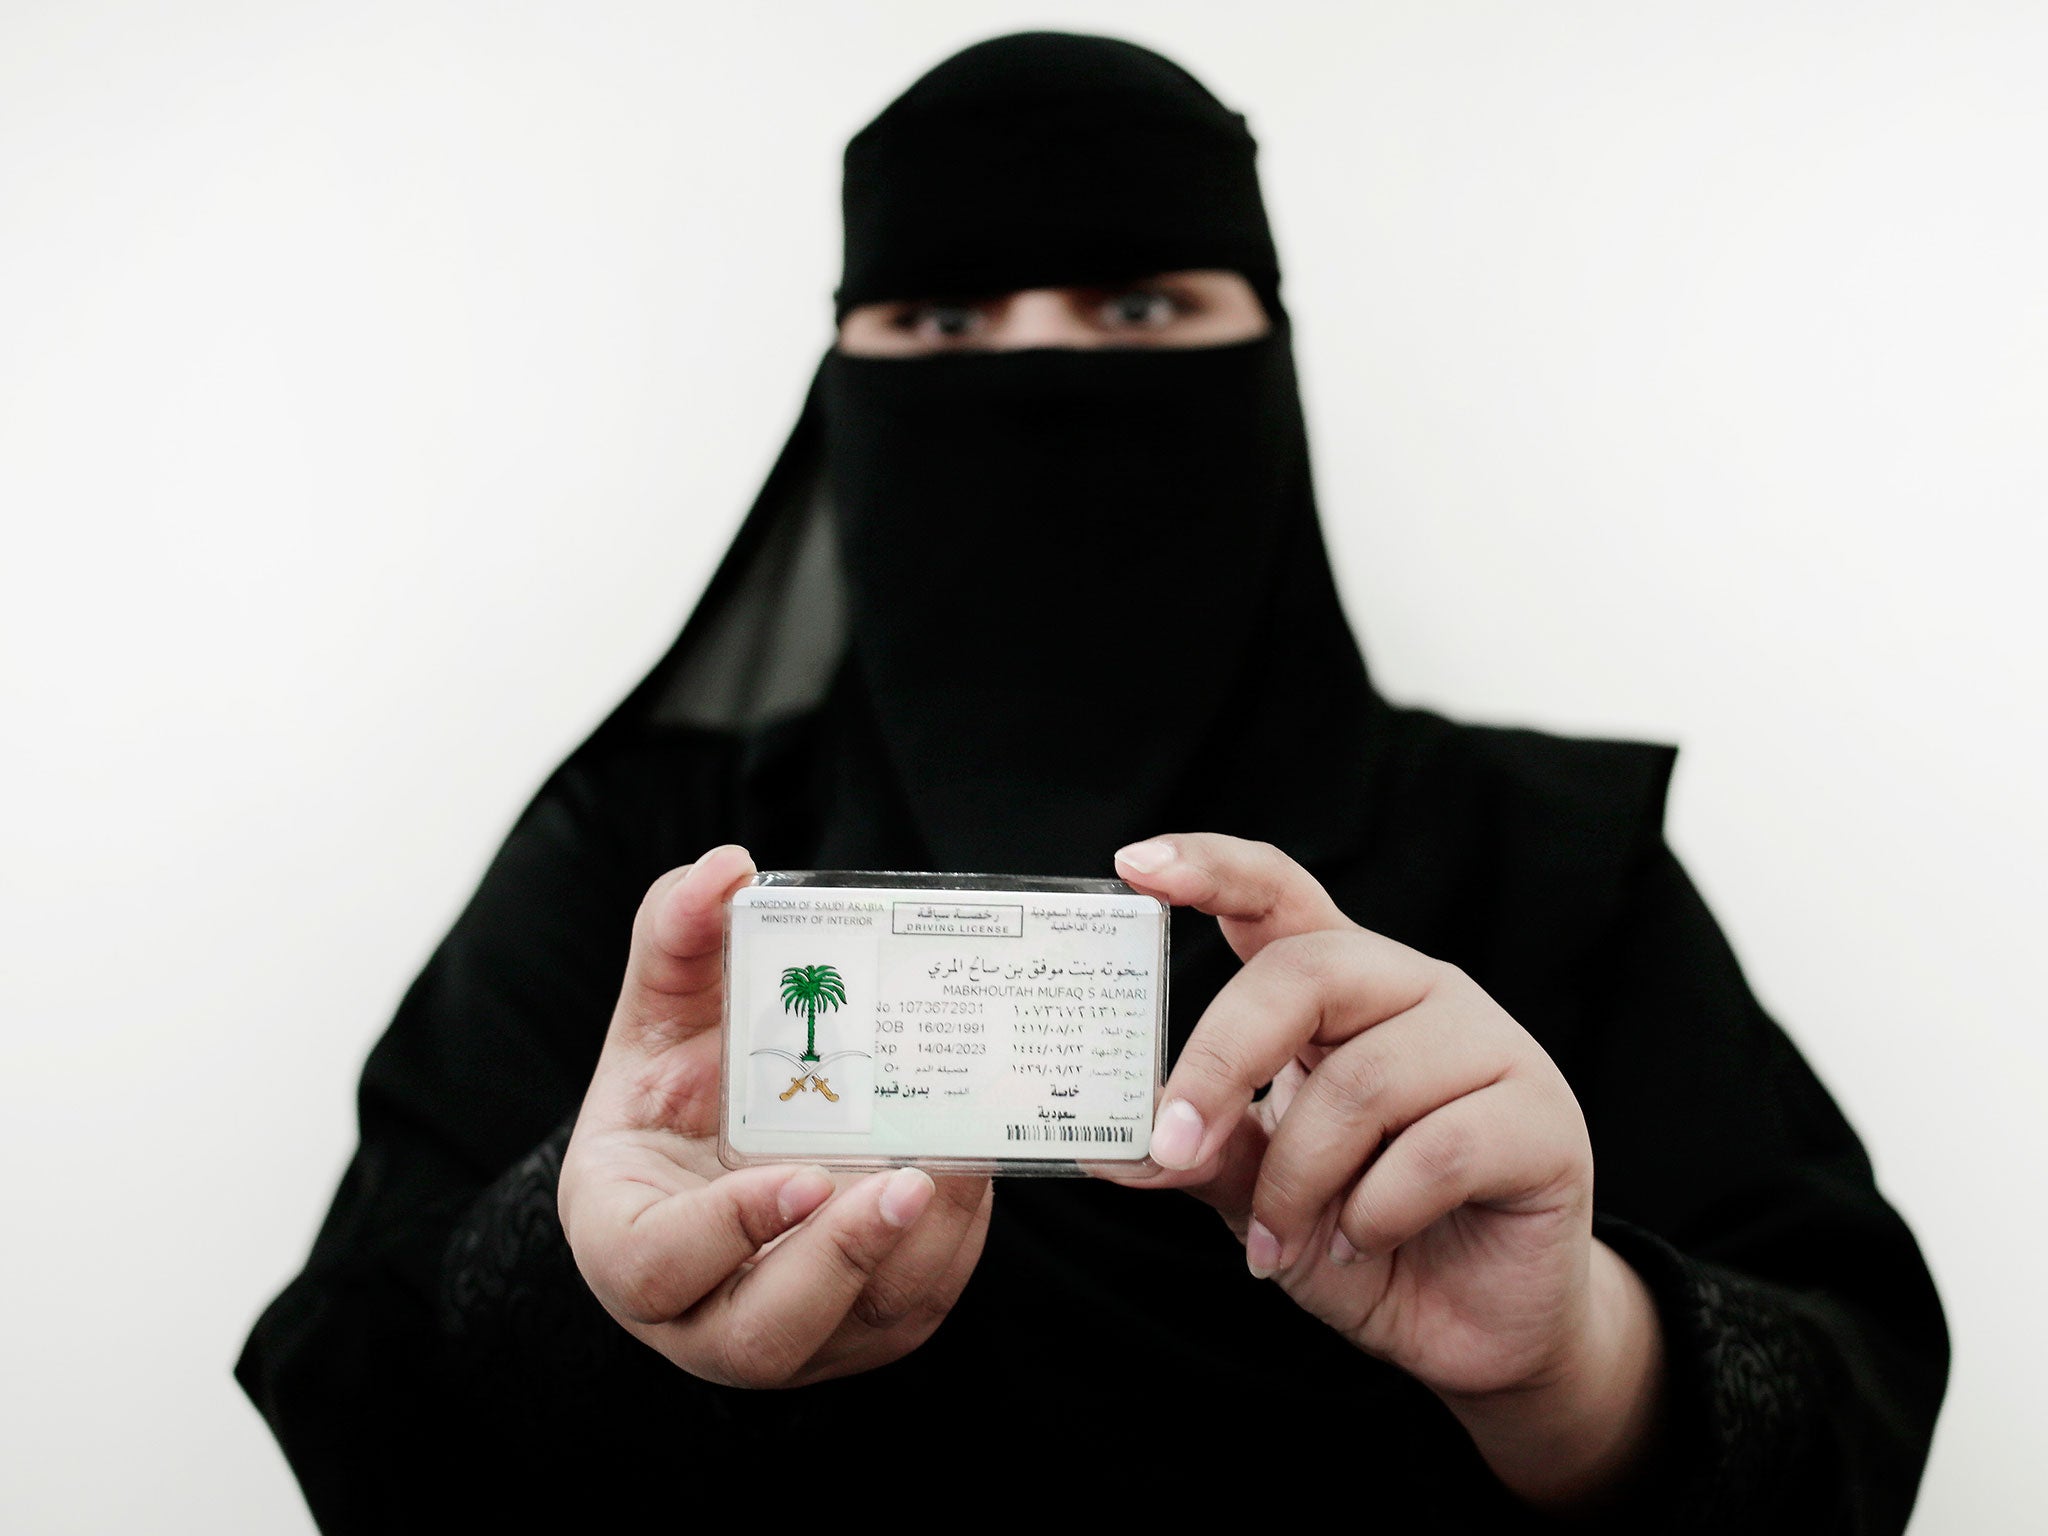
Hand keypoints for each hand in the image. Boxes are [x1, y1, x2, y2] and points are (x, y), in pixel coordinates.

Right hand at [558, 845, 991, 1386]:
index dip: (726, 1232)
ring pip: (857, 1329)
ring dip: (917, 1250)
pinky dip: (953, 1244)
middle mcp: (699, 1314)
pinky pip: (915, 1308)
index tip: (799, 1175)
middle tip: (906, 1181)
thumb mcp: (663, 1007)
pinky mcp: (861, 1332)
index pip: (656, 1266)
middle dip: (841, 1262)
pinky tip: (973, 1169)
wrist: (723, 1136)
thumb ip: (679, 936)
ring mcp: (791, 1338)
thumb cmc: (679, 1082)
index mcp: (625, 1237)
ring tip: (960, 1162)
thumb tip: (726, 869)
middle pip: (762, 1334)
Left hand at [1099, 833, 1664, 1509]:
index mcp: (1341, 985)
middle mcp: (1415, 992)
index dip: (1209, 868)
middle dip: (1220, 1061)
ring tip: (1278, 1244)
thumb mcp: (1257, 1191)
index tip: (1134, 866)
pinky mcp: (1542, 1120)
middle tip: (1172, 1144)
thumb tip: (1104, 1143)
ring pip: (1362, 1084)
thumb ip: (1196, 1151)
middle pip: (1305, 974)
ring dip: (1297, 1182)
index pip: (1277, 892)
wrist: (1469, 1329)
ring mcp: (1489, 1046)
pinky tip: (1360, 1243)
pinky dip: (1373, 1215)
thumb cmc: (1359, 1234)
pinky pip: (1437, 1152)